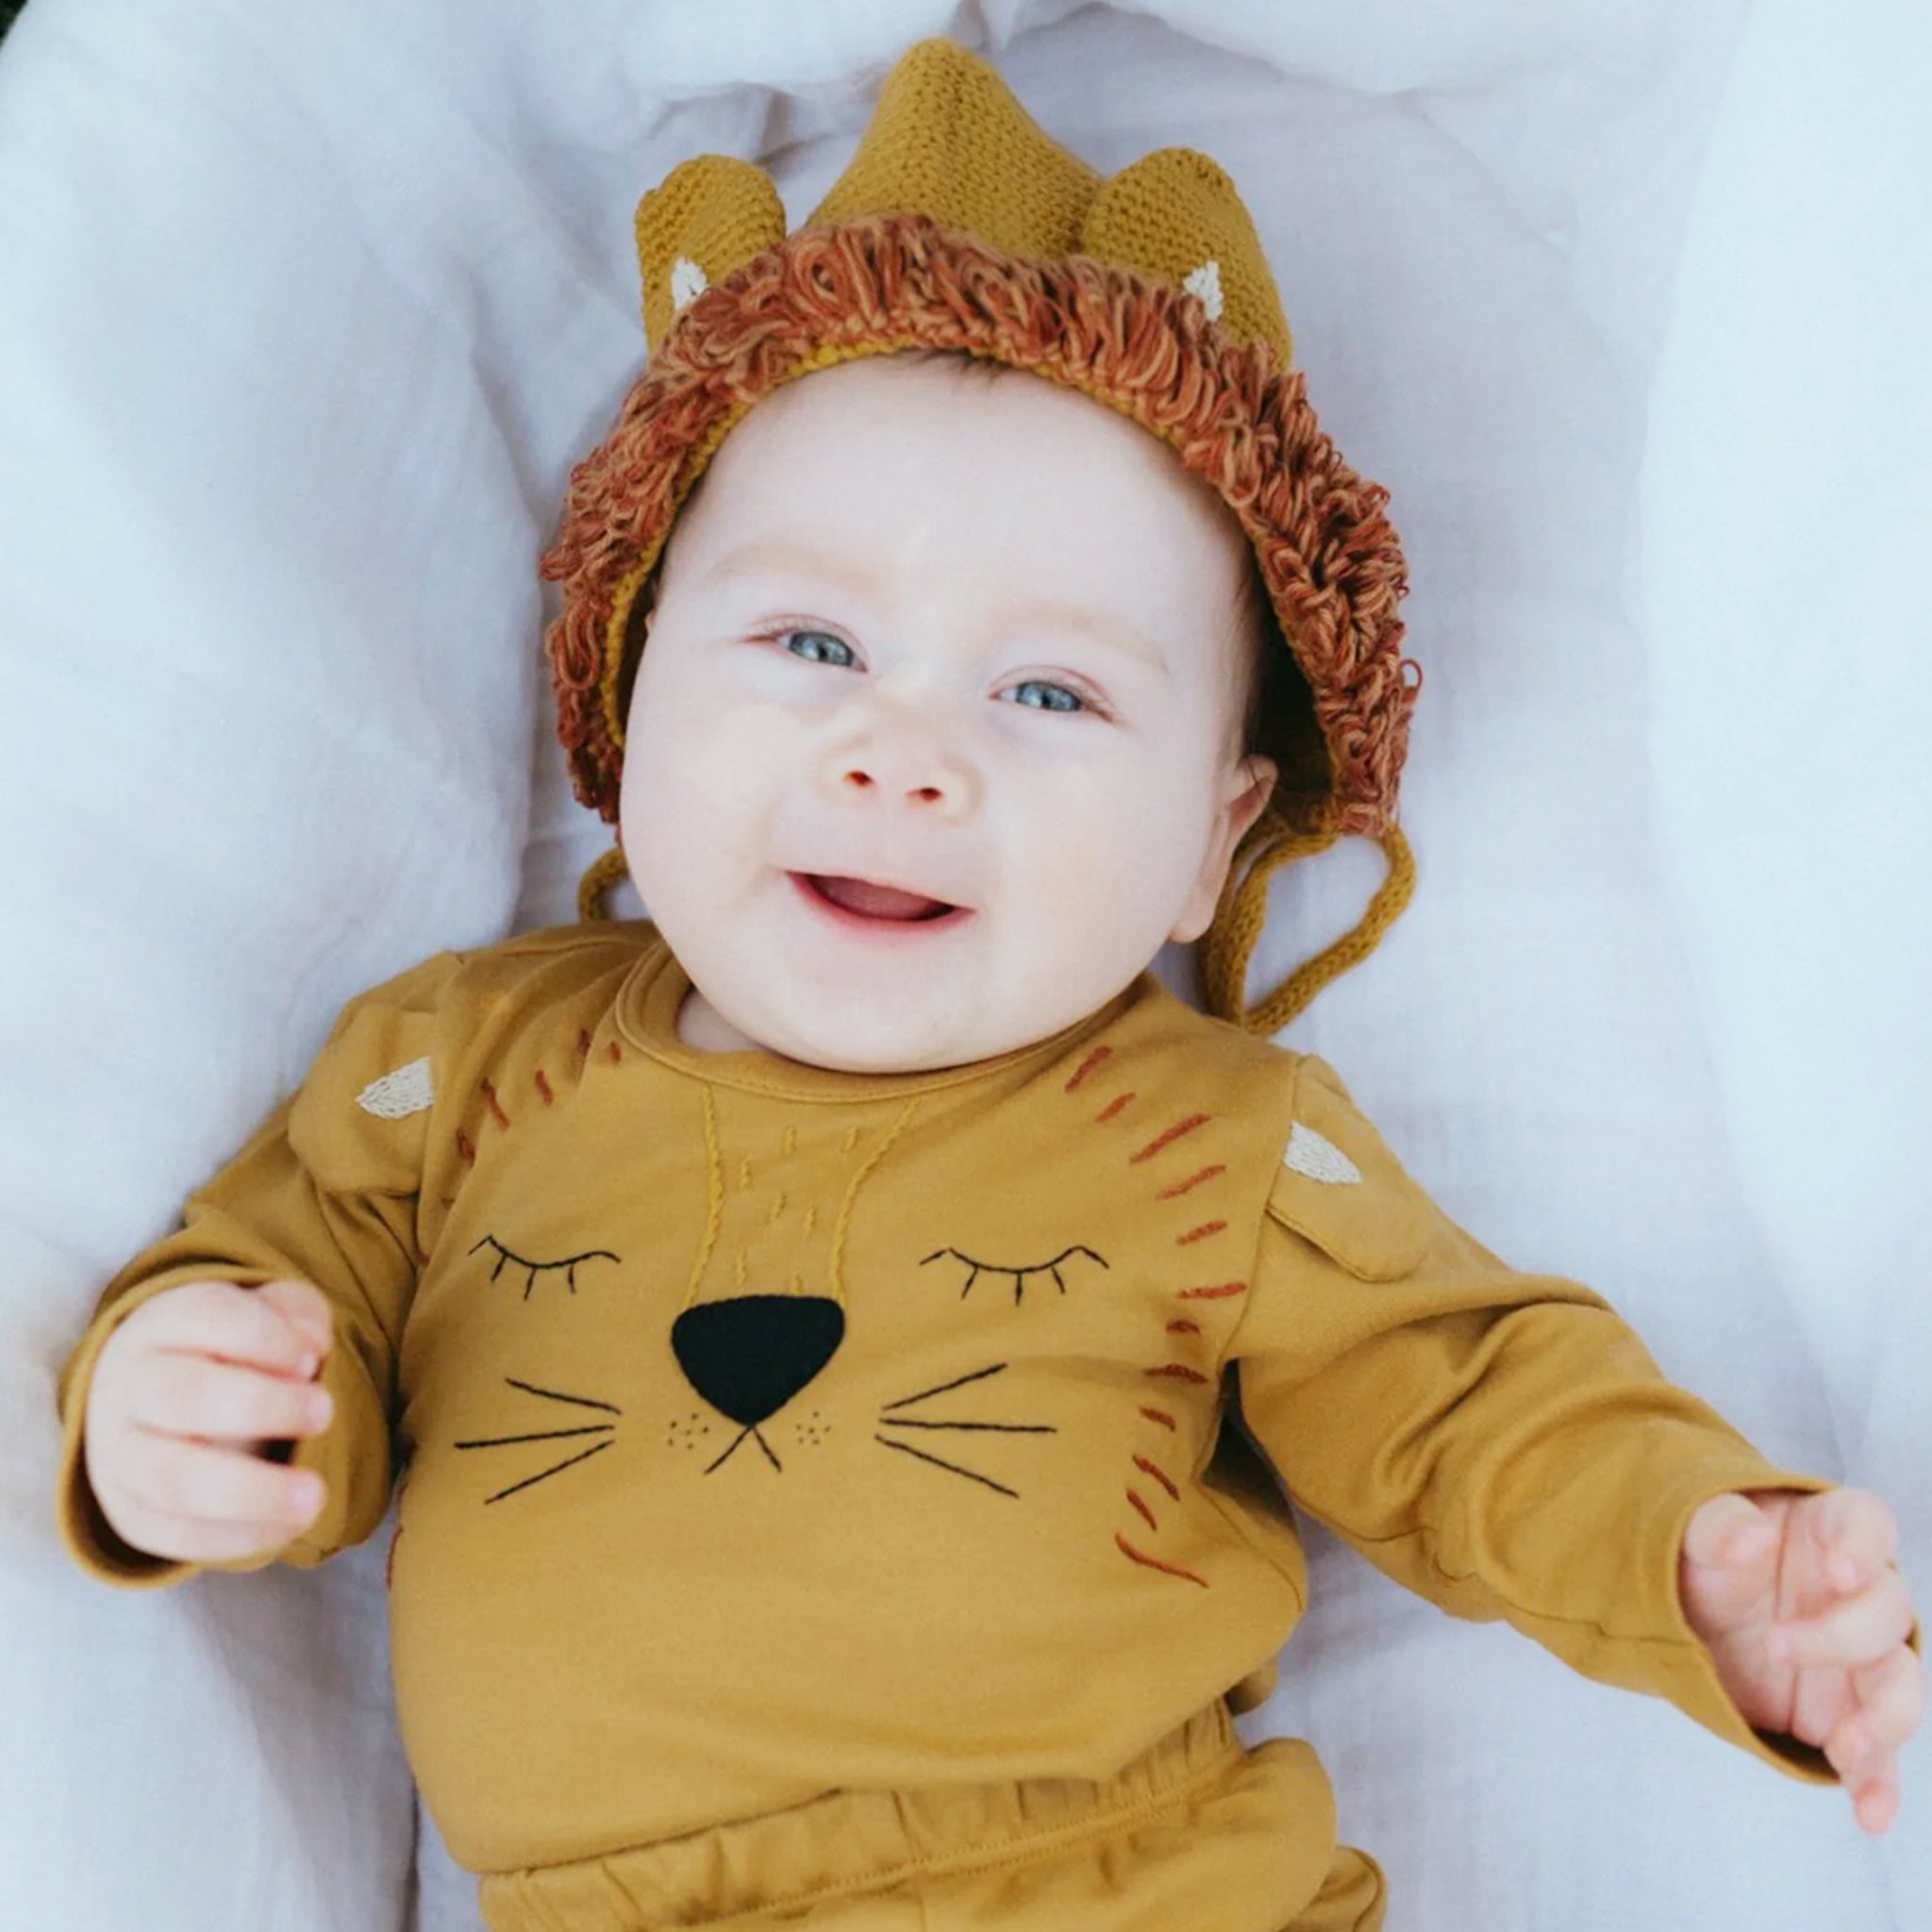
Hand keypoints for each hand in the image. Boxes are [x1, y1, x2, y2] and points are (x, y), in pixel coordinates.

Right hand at [81, 1278, 335, 1564]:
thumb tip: (312, 1345)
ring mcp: (120, 1454)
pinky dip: (237, 1537)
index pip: (209, 1317)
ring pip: (173, 1478)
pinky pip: (175, 1534)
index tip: (313, 1359)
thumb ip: (295, 1314)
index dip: (266, 1338)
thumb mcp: (264, 1313)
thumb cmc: (228, 1349)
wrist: (145, 1401)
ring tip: (313, 1499)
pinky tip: (290, 1528)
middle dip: (261, 1407)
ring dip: (250, 1492)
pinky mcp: (129, 1513)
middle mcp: (130, 1385)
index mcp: (165, 1323)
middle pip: (184, 1396)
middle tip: (325, 1413)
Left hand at [1680, 1487, 1922, 1832]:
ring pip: (1900, 1688)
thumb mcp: (1697, 1532)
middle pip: (1887, 1614)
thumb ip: (1720, 1526)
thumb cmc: (1709, 1556)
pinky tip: (1870, 1814)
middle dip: (1841, 1638)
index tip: (1841, 1572)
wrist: (1695, 1609)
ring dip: (1882, 1722)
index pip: (1869, 1524)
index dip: (1865, 1546)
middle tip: (1775, 1647)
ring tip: (1844, 1750)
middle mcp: (1861, 1596)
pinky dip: (1879, 1785)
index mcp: (1829, 1532)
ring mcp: (1861, 1659)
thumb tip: (1753, 1537)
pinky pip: (1878, 1755)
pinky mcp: (1847, 1713)